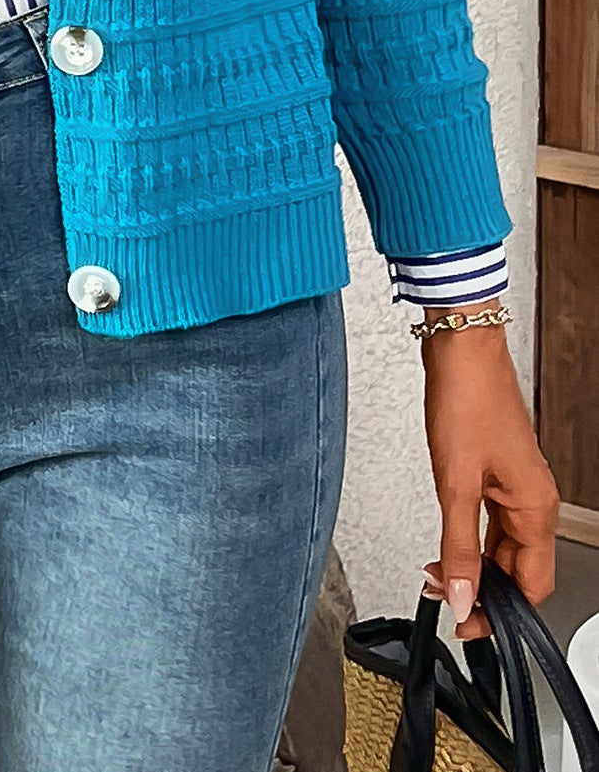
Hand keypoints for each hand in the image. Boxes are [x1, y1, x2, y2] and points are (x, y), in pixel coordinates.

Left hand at [419, 306, 559, 638]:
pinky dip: (469, 538)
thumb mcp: (455, 483)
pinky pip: (490, 521)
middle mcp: (533, 500)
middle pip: (516, 569)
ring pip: (501, 546)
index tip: (467, 624)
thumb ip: (458, 546)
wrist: (460, 349)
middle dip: (482, 590)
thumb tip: (462, 596)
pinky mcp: (496, 471)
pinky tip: (447, 543)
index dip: (501, 613)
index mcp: (535, 508)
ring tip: (438, 576)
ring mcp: (515, 485)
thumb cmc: (466, 400)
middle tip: (444, 599)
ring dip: (473, 565)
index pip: (530, 586)